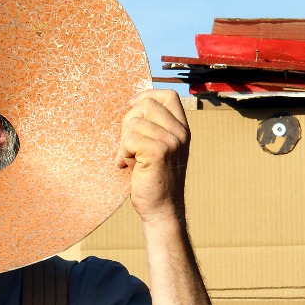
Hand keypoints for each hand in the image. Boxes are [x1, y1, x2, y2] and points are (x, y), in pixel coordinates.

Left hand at [115, 89, 189, 221]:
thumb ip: (153, 127)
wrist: (161, 209)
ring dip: (124, 142)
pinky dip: (122, 153)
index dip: (147, 95)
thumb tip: (133, 104)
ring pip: (134, 122)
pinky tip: (127, 166)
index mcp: (182, 129)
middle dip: (128, 122)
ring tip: (130, 159)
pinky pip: (129, 139)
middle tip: (127, 144)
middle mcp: (180, 133)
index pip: (168, 96)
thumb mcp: (159, 147)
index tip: (132, 107)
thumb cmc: (154, 179)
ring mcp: (171, 142)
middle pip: (146, 105)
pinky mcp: (158, 152)